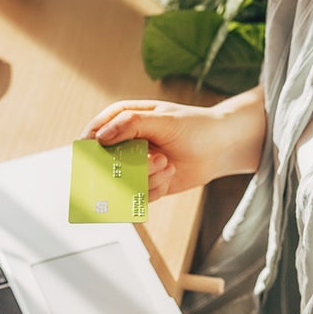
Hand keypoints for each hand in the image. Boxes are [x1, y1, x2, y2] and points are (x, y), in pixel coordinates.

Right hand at [80, 89, 265, 199]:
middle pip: (104, 164)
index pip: (93, 134)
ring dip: (147, 177)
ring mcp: (134, 164)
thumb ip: (131, 124)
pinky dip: (155, 188)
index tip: (101, 159)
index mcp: (122, 118)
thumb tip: (101, 136)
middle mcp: (124, 142)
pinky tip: (169, 174)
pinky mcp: (144, 182)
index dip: (93, 148)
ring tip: (167, 164)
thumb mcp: (164, 120)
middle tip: (155, 159)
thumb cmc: (196, 127)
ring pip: (122, 182)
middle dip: (129, 167)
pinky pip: (137, 195)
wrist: (220, 148)